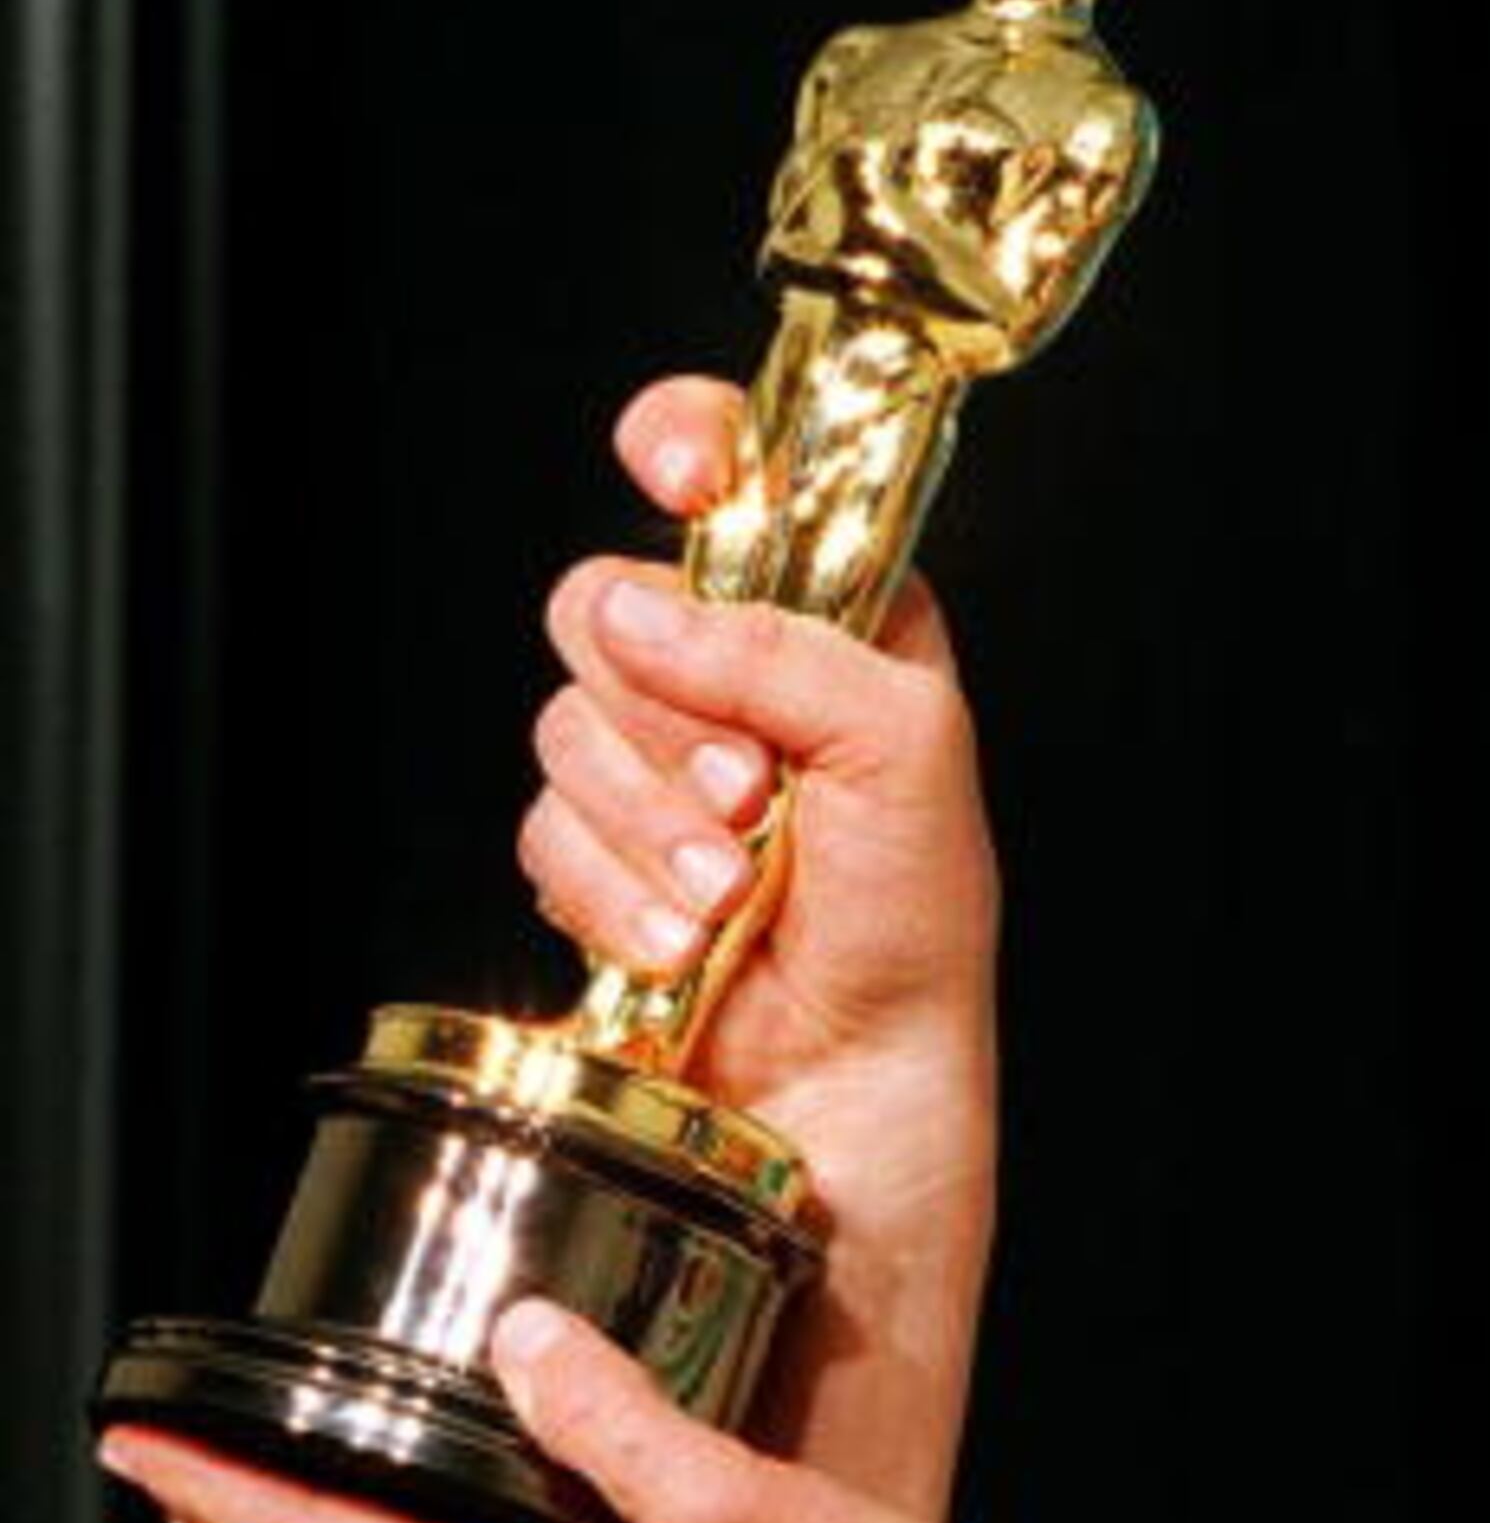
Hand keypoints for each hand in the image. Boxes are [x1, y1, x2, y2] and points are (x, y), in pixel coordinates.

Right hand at [524, 378, 998, 1175]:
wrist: (855, 1074)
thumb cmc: (913, 920)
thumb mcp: (903, 751)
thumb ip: (784, 650)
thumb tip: (642, 607)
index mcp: (828, 622)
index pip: (737, 478)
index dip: (687, 448)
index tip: (673, 474)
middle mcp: (732, 679)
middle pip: (603, 603)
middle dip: (669, 713)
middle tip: (755, 794)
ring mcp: (658, 767)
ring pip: (564, 724)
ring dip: (651, 822)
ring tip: (733, 893)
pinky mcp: (598, 854)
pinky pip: (542, 831)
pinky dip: (613, 889)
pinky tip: (679, 938)